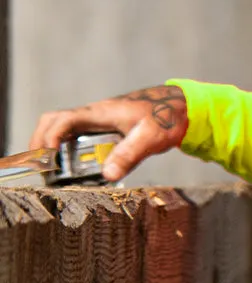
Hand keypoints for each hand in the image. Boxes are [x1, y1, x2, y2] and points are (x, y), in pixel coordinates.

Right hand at [30, 84, 188, 181]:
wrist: (180, 107)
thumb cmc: (166, 117)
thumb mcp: (150, 138)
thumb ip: (129, 155)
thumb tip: (107, 175)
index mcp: (101, 112)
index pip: (64, 120)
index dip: (50, 137)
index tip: (48, 158)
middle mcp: (94, 115)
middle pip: (54, 121)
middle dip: (41, 141)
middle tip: (39, 167)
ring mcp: (98, 121)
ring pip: (63, 129)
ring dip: (52, 146)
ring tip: (51, 172)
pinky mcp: (105, 128)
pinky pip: (78, 136)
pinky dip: (68, 150)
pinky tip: (73, 168)